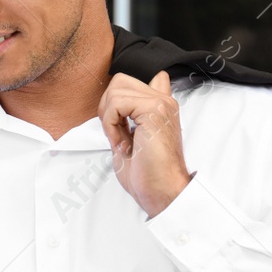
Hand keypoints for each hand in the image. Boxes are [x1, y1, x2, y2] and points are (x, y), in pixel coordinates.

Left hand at [99, 70, 192, 218]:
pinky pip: (115, 103)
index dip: (116, 101)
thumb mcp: (131, 139)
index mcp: (160, 106)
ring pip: (115, 90)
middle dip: (107, 107)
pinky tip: (121, 142)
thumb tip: (114, 102)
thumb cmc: (147, 173)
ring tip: (121, 140)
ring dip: (109, 118)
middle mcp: (164, 101)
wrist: (161, 191)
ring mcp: (161, 103)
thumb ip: (125, 118)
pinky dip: (110, 124)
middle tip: (116, 133)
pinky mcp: (154, 109)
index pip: (135, 80)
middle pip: (119, 81)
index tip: (120, 128)